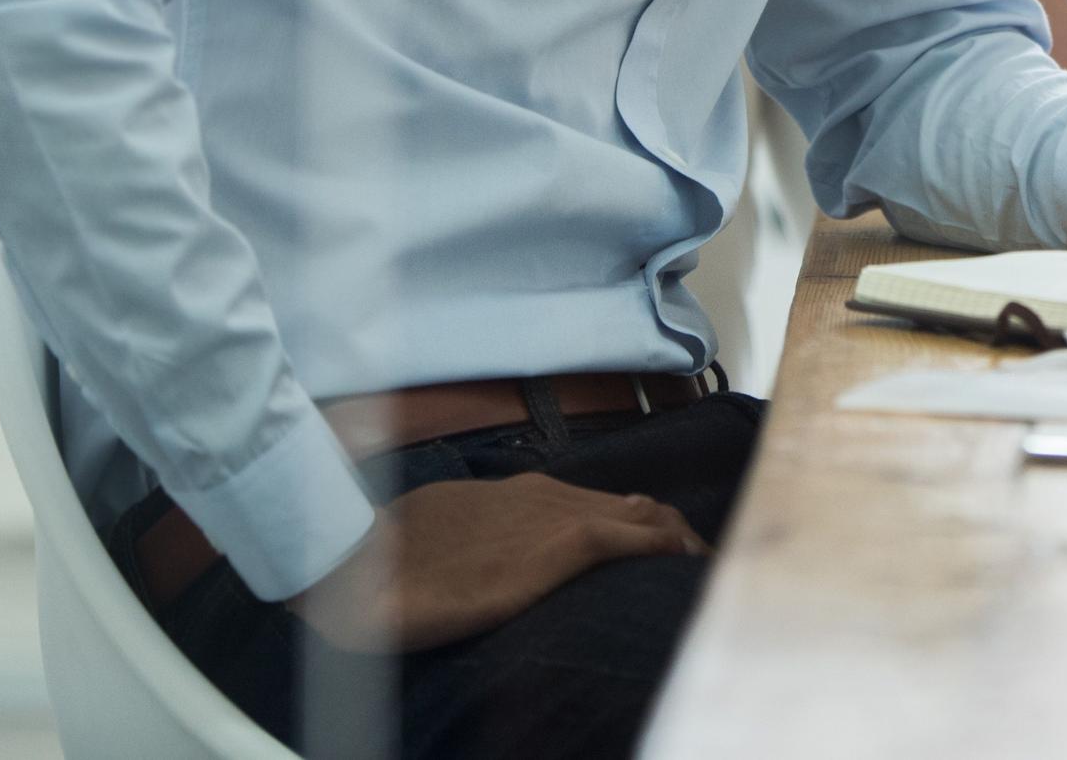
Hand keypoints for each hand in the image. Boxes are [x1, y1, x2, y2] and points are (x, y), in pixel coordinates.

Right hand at [289, 472, 704, 653]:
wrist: (360, 563)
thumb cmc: (390, 560)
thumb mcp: (445, 542)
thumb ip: (481, 544)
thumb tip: (489, 561)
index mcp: (520, 498)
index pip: (599, 504)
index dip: (639, 527)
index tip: (666, 553)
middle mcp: (546, 498)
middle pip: (634, 506)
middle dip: (671, 536)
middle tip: (700, 567)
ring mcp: (556, 516)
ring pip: (644, 516)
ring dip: (678, 541)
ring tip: (705, 568)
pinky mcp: (561, 544)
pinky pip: (634, 538)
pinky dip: (668, 548)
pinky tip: (687, 563)